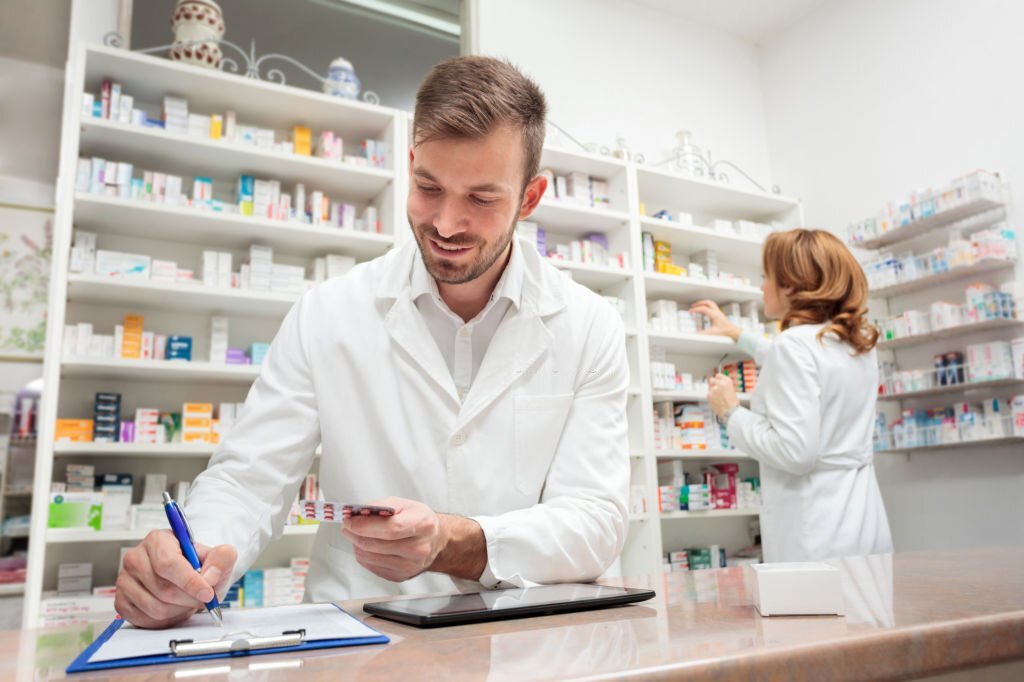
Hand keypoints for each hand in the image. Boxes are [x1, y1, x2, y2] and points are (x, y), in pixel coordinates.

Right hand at [115, 530, 236, 628]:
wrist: (184, 576)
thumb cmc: (196, 565)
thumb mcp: (216, 557)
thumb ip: (222, 559)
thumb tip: (211, 576)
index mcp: (157, 540)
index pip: (168, 563)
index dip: (190, 582)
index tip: (207, 593)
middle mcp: (135, 558)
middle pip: (163, 589)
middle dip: (189, 599)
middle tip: (203, 599)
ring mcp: (125, 581)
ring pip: (155, 608)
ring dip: (179, 610)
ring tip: (188, 601)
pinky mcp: (121, 601)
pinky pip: (146, 620)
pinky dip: (166, 620)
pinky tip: (175, 608)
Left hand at [342, 497, 447, 582]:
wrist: (436, 540)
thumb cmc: (420, 520)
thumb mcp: (405, 504)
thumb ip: (380, 506)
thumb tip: (357, 513)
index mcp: (423, 525)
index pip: (390, 528)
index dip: (365, 525)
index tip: (349, 520)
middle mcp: (419, 548)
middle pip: (376, 544)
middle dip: (355, 533)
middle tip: (347, 525)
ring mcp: (410, 566)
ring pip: (369, 557)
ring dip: (357, 544)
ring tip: (359, 534)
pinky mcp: (401, 576)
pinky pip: (371, 566)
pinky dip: (364, 555)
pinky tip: (370, 545)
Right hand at [690, 300, 741, 341]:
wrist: (733, 331)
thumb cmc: (725, 331)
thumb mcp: (713, 333)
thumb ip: (704, 333)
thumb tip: (696, 334)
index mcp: (714, 315)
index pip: (703, 309)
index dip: (695, 309)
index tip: (690, 311)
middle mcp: (716, 312)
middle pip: (707, 302)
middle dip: (699, 303)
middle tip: (693, 305)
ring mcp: (718, 311)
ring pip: (710, 302)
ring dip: (703, 303)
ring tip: (698, 306)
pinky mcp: (719, 313)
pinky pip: (712, 306)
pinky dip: (707, 305)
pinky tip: (704, 311)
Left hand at [708, 373, 740, 419]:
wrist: (730, 411)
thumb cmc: (733, 403)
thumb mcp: (732, 391)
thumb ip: (725, 386)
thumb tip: (719, 384)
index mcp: (727, 382)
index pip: (718, 375)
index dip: (717, 378)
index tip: (716, 380)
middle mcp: (720, 383)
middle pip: (712, 380)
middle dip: (713, 384)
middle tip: (716, 390)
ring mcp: (713, 389)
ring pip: (709, 387)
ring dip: (712, 391)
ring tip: (718, 398)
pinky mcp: (709, 394)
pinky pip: (708, 394)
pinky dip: (710, 397)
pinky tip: (715, 400)